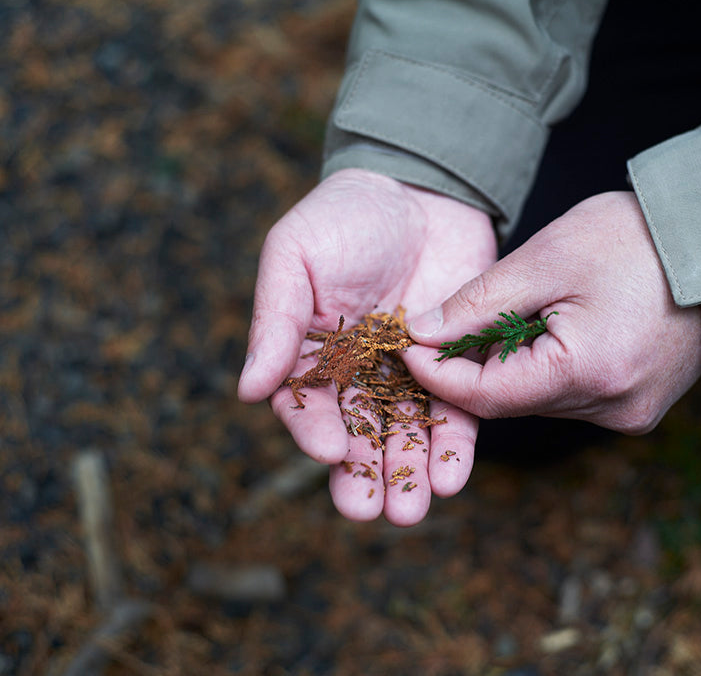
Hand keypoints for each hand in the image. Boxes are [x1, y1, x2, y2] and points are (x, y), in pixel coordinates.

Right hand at [238, 169, 496, 524]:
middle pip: (356, 435)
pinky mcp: (454, 365)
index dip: (315, 431)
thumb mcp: (295, 256)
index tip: (331, 451)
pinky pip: (454, 413)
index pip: (306, 405)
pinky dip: (453, 446)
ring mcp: (407, 373)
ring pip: (404, 435)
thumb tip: (246, 391)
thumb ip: (275, 322)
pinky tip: (452, 477)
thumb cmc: (343, 216)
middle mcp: (357, 374)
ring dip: (407, 476)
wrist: (420, 189)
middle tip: (369, 511)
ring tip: (410, 511)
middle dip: (362, 476)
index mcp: (310, 354)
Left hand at [402, 191, 700, 433]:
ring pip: (538, 401)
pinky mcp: (639, 406)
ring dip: (507, 367)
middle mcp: (612, 408)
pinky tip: (544, 330)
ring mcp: (630, 413)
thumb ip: (478, 302)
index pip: (485, 397)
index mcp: (588, 374)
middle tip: (439, 327)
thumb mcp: (547, 259)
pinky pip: (571, 397)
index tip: (404, 345)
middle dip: (469, 367)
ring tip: (496, 319)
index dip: (437, 373)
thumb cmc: (635, 238)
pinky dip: (545, 369)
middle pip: (511, 402)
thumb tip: (421, 332)